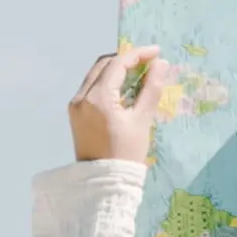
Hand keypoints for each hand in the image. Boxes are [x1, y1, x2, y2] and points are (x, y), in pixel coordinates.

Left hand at [68, 45, 170, 163]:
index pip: (118, 63)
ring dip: (116, 69)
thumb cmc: (126, 154)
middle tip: (148, 62)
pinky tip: (123, 89)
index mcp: (98, 98)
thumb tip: (161, 64)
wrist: (103, 183)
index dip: (138, 54)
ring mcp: (75, 105)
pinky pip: (91, 87)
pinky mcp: (75, 113)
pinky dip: (107, 82)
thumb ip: (151, 89)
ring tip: (138, 74)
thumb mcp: (142, 120)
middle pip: (104, 64)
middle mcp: (81, 97)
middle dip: (126, 59)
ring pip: (96, 74)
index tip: (156, 52)